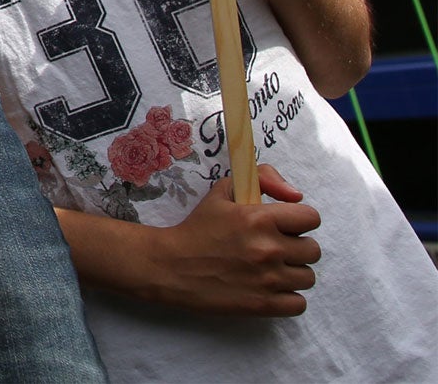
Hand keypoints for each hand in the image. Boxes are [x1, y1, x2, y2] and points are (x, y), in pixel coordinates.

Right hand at [144, 167, 320, 315]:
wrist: (171, 266)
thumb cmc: (198, 227)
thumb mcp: (223, 192)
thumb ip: (262, 179)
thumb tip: (295, 195)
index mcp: (260, 218)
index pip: (311, 218)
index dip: (299, 220)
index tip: (284, 226)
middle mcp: (269, 248)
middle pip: (313, 250)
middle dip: (295, 247)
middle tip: (273, 248)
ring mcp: (268, 279)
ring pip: (308, 277)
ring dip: (292, 273)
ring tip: (269, 269)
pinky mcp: (264, 305)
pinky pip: (299, 303)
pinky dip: (287, 297)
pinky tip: (268, 288)